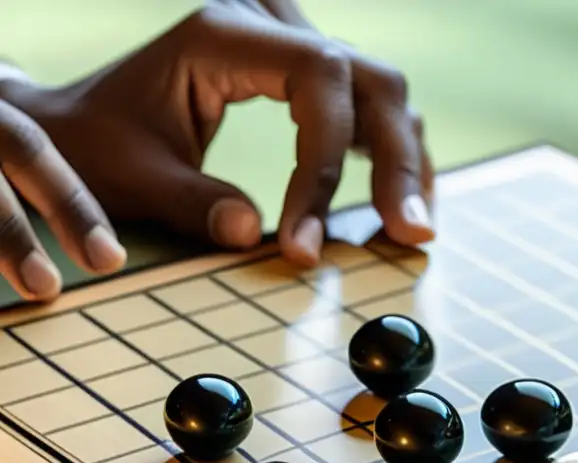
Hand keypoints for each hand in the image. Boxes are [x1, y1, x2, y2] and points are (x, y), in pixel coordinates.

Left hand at [0, 2, 432, 292]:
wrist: (81, 124)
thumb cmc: (99, 146)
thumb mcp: (134, 177)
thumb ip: (192, 203)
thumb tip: (258, 235)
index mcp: (223, 33)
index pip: (319, 80)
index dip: (327, 162)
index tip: (308, 240)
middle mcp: (269, 25)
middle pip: (372, 81)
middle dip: (397, 161)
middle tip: (411, 231)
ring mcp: (292, 45)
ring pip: (383, 91)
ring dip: (406, 160)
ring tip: (414, 225)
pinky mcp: (301, 74)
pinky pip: (368, 105)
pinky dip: (392, 152)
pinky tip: (400, 196)